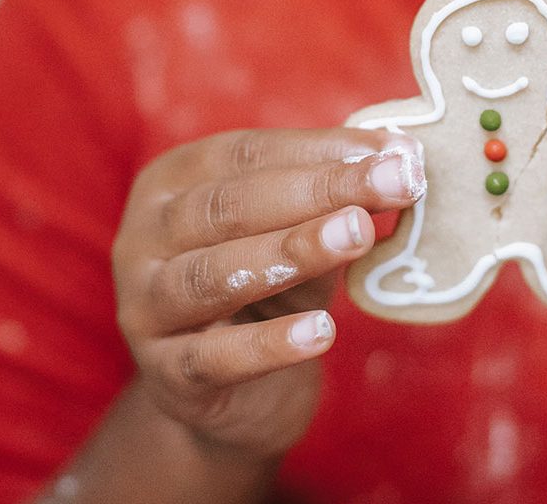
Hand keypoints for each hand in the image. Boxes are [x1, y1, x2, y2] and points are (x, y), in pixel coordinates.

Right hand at [112, 128, 422, 459]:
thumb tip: (402, 156)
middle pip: (228, 207)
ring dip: (291, 251)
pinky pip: (215, 357)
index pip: (247, 155)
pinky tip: (321, 332)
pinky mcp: (167, 374)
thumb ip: (338, 201)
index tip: (396, 152)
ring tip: (356, 235)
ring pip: (212, 276)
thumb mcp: (303, 237)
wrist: (235, 395)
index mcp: (173, 183)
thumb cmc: (271, 294)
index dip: (322, 151)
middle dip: (317, 191)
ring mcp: (145, 307)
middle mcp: (143, 237)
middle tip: (392, 184)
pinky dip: (269, 345)